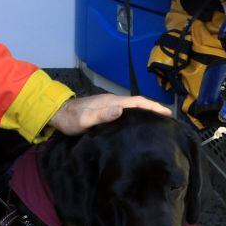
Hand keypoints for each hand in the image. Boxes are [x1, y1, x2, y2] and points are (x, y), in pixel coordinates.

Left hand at [48, 94, 171, 136]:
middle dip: (153, 109)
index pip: (137, 102)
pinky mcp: (105, 111)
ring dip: (146, 112)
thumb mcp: (85, 119)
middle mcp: (112, 101)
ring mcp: (109, 105)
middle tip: (168, 119)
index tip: (167, 113)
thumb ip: (101, 115)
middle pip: (138, 103)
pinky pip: (126, 112)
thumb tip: (121, 110)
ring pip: (132, 107)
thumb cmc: (70, 119)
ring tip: (158, 122)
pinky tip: (138, 124)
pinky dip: (136, 115)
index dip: (152, 106)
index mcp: (111, 102)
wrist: (57, 114)